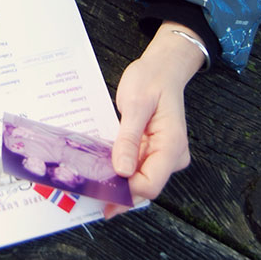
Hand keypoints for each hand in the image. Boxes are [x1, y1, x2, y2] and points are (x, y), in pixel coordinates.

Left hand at [104, 23, 206, 218]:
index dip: (125, 190)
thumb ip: (129, 138)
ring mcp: (164, 154)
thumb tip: (122, 171)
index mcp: (171, 146)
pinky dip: (121, 170)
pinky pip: (137, 166)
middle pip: (144, 186)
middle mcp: (172, 156)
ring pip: (140, 179)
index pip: (149, 184)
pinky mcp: (154, 150)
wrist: (162, 68)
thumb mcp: (136, 104)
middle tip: (88, 191)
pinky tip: (103, 170)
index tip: (98, 187)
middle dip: (119, 191)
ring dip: (118, 182)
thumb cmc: (150, 80)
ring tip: (91, 183)